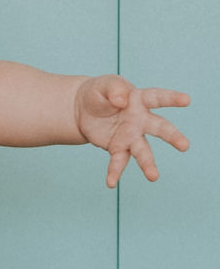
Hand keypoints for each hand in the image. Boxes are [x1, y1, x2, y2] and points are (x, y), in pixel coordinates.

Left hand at [74, 76, 189, 185]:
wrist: (82, 109)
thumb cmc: (100, 93)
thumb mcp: (104, 85)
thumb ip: (114, 89)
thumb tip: (122, 100)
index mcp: (140, 100)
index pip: (157, 98)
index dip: (172, 98)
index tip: (186, 100)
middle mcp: (140, 120)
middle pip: (160, 128)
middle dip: (172, 136)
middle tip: (185, 146)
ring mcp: (130, 136)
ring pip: (143, 151)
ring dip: (148, 164)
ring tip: (154, 177)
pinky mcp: (117, 148)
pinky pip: (118, 162)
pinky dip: (115, 172)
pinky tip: (111, 183)